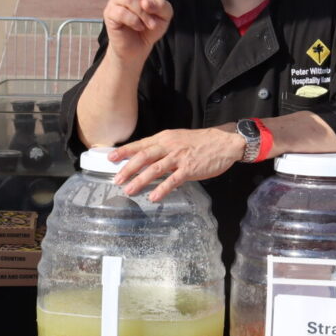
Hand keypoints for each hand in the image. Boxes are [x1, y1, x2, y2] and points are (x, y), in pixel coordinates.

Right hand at [103, 0, 171, 65]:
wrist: (136, 49)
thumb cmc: (151, 27)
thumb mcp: (166, 16)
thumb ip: (161, 5)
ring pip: (134, 0)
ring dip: (145, 15)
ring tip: (146, 24)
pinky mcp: (110, 12)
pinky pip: (128, 14)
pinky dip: (138, 23)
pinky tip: (137, 27)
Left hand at [109, 126, 242, 201]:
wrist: (224, 142)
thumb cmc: (200, 142)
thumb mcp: (178, 139)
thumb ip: (162, 148)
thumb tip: (145, 158)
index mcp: (165, 138)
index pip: (141, 144)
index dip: (124, 151)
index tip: (110, 158)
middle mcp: (169, 146)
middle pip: (143, 156)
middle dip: (128, 168)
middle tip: (116, 180)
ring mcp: (179, 157)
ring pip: (155, 169)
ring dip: (140, 180)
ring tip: (129, 190)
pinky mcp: (190, 169)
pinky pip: (173, 180)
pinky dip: (162, 189)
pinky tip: (153, 197)